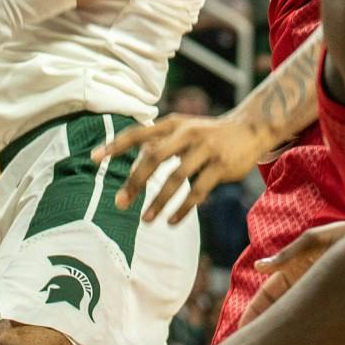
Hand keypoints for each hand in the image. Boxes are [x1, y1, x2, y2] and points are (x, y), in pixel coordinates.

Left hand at [94, 109, 269, 224]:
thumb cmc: (207, 134)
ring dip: (158, 201)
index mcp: (174, 123)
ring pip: (176, 179)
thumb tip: (133, 174)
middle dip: (135, 182)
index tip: (94, 158)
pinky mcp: (221, 166)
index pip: (139, 134)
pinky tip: (171, 221)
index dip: (116, 145)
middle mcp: (187, 133)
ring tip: (145, 220)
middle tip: (119, 203)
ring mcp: (206, 149)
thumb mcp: (184, 131)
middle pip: (154, 158)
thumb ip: (161, 147)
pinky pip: (197, 192)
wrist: (250, 128)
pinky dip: (182, 209)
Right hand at [239, 221, 344, 326]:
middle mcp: (303, 285)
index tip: (242, 330)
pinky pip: (315, 323)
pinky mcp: (334, 303)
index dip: (254, 312)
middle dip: (265, 328)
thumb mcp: (316, 240)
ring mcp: (318, 294)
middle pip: (277, 311)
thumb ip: (290, 253)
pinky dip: (306, 334)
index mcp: (294, 269)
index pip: (266, 295)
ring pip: (294, 319)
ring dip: (285, 333)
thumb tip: (259, 267)